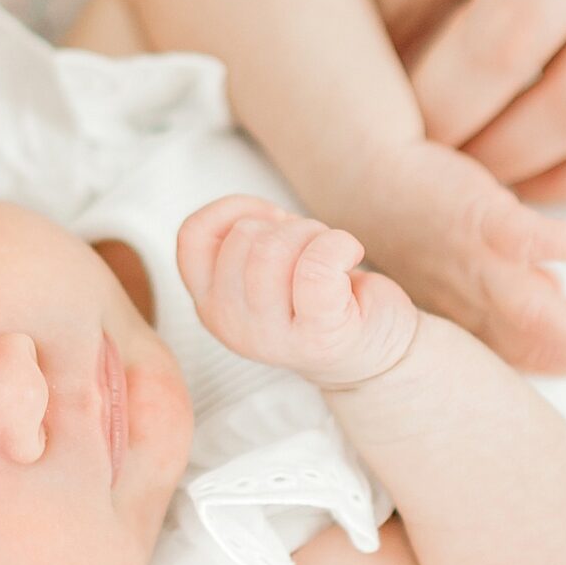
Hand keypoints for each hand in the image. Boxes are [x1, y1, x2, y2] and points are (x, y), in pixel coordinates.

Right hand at [177, 195, 419, 389]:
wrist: (373, 355)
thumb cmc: (316, 299)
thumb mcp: (258, 273)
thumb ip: (238, 244)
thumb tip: (256, 214)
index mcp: (209, 304)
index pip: (192, 235)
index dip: (233, 210)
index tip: (269, 220)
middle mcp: (230, 325)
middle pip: (243, 234)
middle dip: (285, 225)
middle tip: (308, 249)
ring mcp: (271, 336)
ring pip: (275, 247)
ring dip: (312, 233)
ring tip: (329, 256)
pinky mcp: (318, 335)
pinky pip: (317, 266)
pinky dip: (341, 244)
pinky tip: (351, 255)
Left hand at [345, 138, 565, 375]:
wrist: (371, 176)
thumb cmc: (422, 222)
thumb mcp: (456, 266)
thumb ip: (504, 286)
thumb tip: (556, 291)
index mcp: (466, 315)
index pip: (519, 353)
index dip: (558, 364)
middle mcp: (472, 300)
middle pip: (532, 344)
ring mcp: (478, 262)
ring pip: (535, 312)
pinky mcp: (486, 220)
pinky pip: (536, 241)